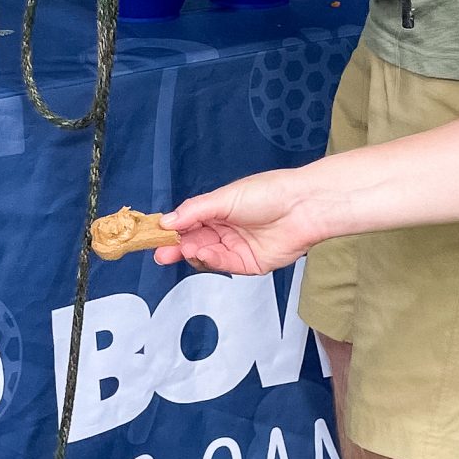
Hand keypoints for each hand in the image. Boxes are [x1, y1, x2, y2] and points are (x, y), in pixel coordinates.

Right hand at [155, 164, 341, 275]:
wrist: (304, 207)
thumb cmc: (268, 193)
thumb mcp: (224, 198)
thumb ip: (194, 212)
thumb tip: (167, 221)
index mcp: (218, 210)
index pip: (188, 222)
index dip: (172, 229)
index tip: (155, 234)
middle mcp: (226, 230)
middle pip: (194, 242)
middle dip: (177, 247)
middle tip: (161, 252)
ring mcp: (238, 248)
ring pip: (207, 256)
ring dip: (193, 253)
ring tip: (185, 249)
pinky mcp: (250, 264)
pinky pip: (225, 266)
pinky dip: (212, 261)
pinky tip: (205, 254)